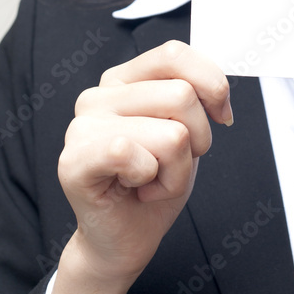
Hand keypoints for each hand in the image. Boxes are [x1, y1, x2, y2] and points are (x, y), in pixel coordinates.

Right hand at [57, 40, 230, 285]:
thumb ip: (195, 95)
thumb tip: (218, 86)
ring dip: (178, 169)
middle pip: (182, 96)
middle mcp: (98, 95)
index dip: (212, 84)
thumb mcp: (188, 130)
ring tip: (151, 180)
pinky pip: (133, 154)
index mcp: (123, 79)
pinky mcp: (73, 162)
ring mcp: (81, 127)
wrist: (127, 239)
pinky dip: (154, 180)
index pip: (175, 53)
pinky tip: (136, 189)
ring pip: (171, 133)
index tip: (220, 117)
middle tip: (169, 164)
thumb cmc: (155, 183)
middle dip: (197, 140)